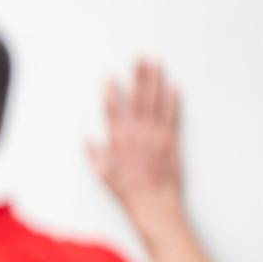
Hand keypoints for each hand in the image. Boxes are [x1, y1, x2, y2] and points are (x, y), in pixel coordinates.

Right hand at [89, 59, 183, 226]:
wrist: (154, 203)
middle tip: (140, 58)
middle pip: (137, 98)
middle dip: (138, 76)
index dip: (112, 91)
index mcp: (118, 140)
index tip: (110, 76)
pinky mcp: (172, 140)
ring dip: (156, 81)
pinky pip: (174, 115)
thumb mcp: (103, 174)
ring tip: (157, 64)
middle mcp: (137, 133)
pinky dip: (174, 100)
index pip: (113, 109)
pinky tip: (174, 86)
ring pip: (156, 102)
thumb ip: (95, 154)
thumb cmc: (127, 191)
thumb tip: (87, 139)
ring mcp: (156, 135)